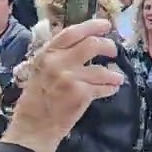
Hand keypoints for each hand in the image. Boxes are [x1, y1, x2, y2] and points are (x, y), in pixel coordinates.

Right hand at [0, 18, 124, 151]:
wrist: (34, 126)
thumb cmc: (37, 99)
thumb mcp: (40, 70)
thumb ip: (58, 56)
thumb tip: (82, 43)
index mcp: (47, 54)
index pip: (72, 33)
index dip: (91, 26)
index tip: (106, 25)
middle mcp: (57, 63)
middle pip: (91, 45)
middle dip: (108, 46)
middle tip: (114, 52)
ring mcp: (70, 78)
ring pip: (101, 69)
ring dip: (113, 74)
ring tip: (117, 77)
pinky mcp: (81, 94)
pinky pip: (104, 87)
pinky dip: (111, 87)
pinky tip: (112, 88)